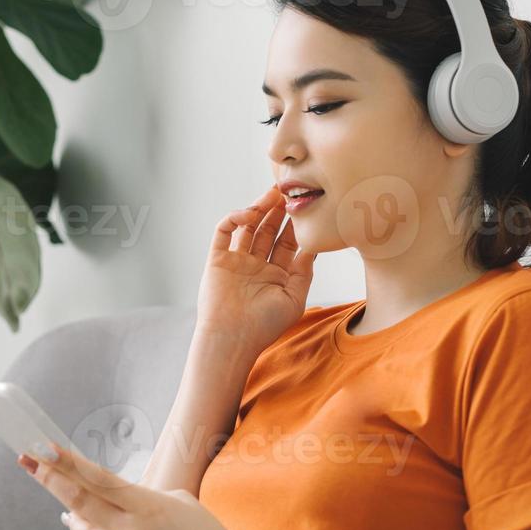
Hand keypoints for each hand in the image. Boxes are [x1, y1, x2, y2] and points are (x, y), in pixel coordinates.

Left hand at [18, 443, 249, 529]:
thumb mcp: (176, 501)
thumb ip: (135, 498)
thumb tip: (98, 499)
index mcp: (149, 507)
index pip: (99, 480)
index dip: (67, 464)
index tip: (42, 448)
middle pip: (79, 503)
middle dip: (50, 480)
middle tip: (27, 461)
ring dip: (77, 515)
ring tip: (65, 503)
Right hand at [195, 185, 317, 357]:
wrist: (233, 339)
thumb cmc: (264, 326)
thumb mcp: (294, 299)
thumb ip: (303, 272)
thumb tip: (312, 247)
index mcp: (274, 275)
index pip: (286, 243)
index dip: (294, 225)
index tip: (305, 207)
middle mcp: (255, 266)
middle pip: (267, 230)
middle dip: (278, 211)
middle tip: (288, 190)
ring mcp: (236, 261)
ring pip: (248, 227)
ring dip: (259, 209)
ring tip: (273, 193)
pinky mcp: (217, 259)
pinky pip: (224, 231)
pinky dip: (236, 218)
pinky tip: (251, 213)